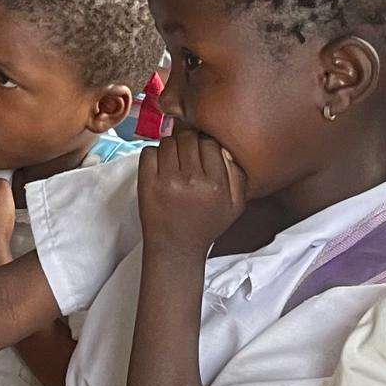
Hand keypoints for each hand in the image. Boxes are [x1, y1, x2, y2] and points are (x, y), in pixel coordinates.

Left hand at [136, 126, 246, 263]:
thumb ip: (237, 175)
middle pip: (188, 137)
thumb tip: (225, 148)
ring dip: (170, 147)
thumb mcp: (235, 205)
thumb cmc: (205, 225)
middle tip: (186, 154)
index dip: (205, 142)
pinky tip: (160, 167)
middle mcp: (193, 181)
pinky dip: (153, 154)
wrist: (176, 248)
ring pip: (168, 142)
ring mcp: (167, 181)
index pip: (210, 142)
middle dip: (187, 141)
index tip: (201, 150)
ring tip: (174, 162)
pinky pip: (148, 151)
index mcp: (217, 185)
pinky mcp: (147, 184)